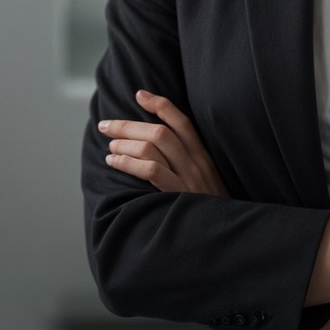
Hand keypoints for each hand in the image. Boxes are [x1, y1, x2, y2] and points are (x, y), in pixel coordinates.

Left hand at [97, 90, 228, 195]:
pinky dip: (127, 162)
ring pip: (152, 146)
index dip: (159, 104)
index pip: (182, 121)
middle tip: (106, 125)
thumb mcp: (206, 179)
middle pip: (159, 131)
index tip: (139, 95)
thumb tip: (155, 145)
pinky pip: (150, 170)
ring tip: (110, 147)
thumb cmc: (209, 208)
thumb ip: (188, 162)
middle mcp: (196, 162)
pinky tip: (114, 161)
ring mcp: (187, 178)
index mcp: (203, 155)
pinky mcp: (177, 194)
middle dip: (127, 124)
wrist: (223, 234)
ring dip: (124, 143)